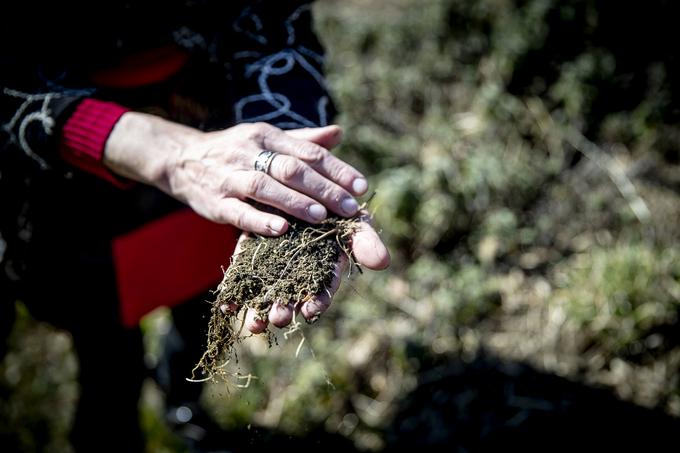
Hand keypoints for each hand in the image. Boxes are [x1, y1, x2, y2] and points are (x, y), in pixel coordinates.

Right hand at [104, 114, 368, 234]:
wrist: (180, 158)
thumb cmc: (235, 151)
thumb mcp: (266, 138)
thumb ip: (302, 140)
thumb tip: (339, 133)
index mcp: (267, 136)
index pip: (308, 152)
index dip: (337, 170)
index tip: (361, 187)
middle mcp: (249, 153)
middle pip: (291, 169)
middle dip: (324, 189)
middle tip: (351, 208)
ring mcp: (230, 177)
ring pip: (265, 187)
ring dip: (295, 202)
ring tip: (322, 217)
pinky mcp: (214, 202)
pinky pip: (238, 211)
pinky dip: (259, 220)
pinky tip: (280, 229)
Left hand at [226, 215, 389, 332]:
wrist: (306, 180)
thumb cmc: (337, 204)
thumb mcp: (353, 218)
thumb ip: (365, 241)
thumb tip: (383, 262)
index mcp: (327, 264)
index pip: (324, 287)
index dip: (319, 300)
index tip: (311, 312)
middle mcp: (301, 267)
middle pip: (293, 293)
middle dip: (286, 308)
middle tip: (277, 319)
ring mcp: (276, 261)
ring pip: (268, 289)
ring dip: (260, 308)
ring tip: (254, 323)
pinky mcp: (253, 251)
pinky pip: (244, 274)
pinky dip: (236, 291)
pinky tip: (227, 306)